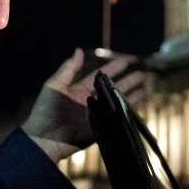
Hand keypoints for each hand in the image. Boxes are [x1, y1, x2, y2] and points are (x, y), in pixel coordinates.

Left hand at [21, 48, 144, 161]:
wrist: (44, 138)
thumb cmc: (45, 110)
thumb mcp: (54, 85)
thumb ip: (68, 68)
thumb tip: (79, 50)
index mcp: (79, 90)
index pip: (100, 76)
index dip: (113, 68)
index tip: (127, 61)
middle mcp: (90, 101)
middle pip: (112, 89)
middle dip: (127, 81)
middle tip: (141, 75)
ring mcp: (96, 115)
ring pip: (116, 103)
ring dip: (131, 96)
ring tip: (145, 88)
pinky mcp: (100, 128)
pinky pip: (116, 119)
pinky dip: (127, 112)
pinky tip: (138, 106)